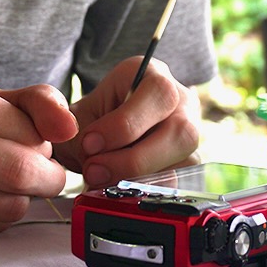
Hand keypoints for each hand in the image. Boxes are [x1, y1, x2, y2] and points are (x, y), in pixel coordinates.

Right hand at [0, 65, 75, 235]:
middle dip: (48, 175)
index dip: (45, 139)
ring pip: (8, 203)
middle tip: (46, 173)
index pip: (22, 125)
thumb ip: (24, 102)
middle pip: (18, 168)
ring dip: (23, 197)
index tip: (39, 141)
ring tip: (8, 183)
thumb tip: (70, 127)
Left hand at [52, 57, 200, 188]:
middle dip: (133, 159)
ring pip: (184, 160)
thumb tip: (92, 159)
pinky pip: (177, 182)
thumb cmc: (90, 119)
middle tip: (94, 171)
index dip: (125, 123)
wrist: (97, 135)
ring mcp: (188, 134)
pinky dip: (144, 190)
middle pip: (180, 131)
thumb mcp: (77, 116)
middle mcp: (180, 103)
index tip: (89, 143)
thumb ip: (78, 133)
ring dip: (139, 178)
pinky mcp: (187, 164)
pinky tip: (117, 190)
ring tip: (100, 181)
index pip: (158, 93)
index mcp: (152, 75)